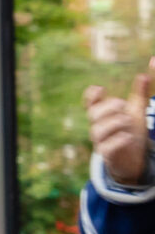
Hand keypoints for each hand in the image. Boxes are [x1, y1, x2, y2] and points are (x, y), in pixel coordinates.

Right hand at [84, 64, 152, 185]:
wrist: (132, 158)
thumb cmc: (131, 130)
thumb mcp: (136, 111)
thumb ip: (139, 94)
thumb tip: (143, 76)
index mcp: (103, 115)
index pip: (90, 103)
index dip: (91, 96)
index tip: (100, 89)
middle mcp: (98, 127)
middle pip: (93, 115)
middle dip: (107, 108)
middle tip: (122, 105)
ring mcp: (101, 141)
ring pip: (97, 131)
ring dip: (113, 123)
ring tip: (128, 120)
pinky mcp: (107, 154)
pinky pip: (106, 148)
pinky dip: (117, 141)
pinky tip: (128, 136)